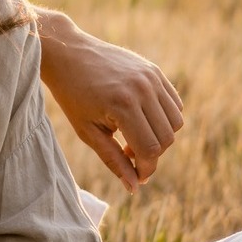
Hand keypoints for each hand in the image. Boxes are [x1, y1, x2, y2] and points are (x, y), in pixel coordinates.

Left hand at [35, 10, 183, 190]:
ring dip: (160, 137)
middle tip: (128, 155)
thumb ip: (113, 160)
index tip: (136, 177)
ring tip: (132, 137)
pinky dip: (164, 118)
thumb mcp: (87, 131)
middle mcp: (142, 89)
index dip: (145, 169)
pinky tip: (140, 119)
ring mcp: (151, 77)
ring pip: (175, 122)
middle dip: (151, 155)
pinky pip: (174, 103)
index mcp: (122, 105)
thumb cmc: (71, 94)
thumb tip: (135, 188)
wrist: (66, 53)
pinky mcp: (154, 70)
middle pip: (166, 138)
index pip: (149, 149)